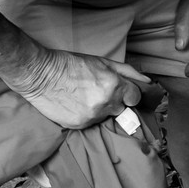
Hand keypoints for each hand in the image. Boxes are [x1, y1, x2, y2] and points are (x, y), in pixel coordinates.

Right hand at [12, 48, 149, 128]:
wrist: (40, 75)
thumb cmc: (71, 64)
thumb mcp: (102, 62)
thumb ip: (128, 72)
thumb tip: (148, 81)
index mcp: (114, 85)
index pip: (136, 97)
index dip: (130, 94)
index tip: (124, 91)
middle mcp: (106, 103)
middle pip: (121, 108)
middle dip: (114, 101)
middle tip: (98, 91)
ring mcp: (92, 117)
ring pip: (106, 116)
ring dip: (100, 109)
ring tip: (84, 96)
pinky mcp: (79, 125)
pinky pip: (91, 123)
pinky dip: (87, 116)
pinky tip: (76, 104)